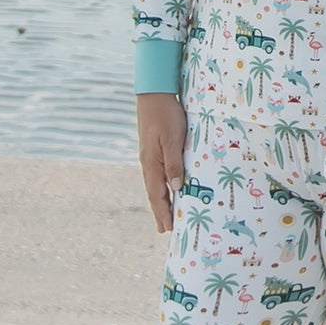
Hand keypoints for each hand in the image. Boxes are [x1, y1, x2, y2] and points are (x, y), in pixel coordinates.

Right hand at [137, 92, 187, 233]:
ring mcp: (150, 156)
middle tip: (164, 230)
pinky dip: (161, 186)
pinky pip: (158, 173)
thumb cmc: (166, 115)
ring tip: (165, 214)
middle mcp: (148, 162)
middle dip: (160, 211)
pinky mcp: (154, 149)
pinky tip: (166, 188)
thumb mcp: (172, 139)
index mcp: (152, 162)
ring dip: (160, 200)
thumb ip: (174, 164)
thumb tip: (176, 188)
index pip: (157, 194)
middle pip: (154, 192)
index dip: (162, 211)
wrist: (155, 94)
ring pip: (155, 183)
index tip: (167, 228)